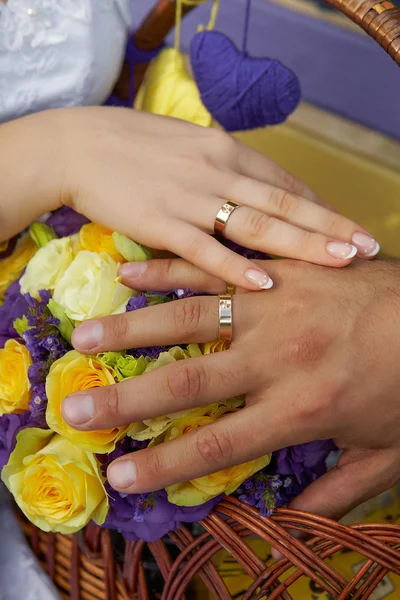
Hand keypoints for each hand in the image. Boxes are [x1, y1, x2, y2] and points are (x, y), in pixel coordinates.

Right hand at [1, 108, 378, 290]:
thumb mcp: (188, 145)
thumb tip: (254, 188)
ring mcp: (192, 197)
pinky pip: (207, 248)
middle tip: (367, 247)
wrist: (78, 146)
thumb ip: (224, 167)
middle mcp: (218, 171)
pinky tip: (267, 283)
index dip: (320, 207)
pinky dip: (238, 267)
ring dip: (302, 244)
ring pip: (257, 225)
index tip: (349, 227)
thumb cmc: (133, 146)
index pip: (285, 182)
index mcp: (226, 150)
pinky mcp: (162, 223)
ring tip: (340, 261)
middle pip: (285, 203)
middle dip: (330, 227)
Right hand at [65, 257, 399, 521]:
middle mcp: (277, 358)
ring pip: (189, 315)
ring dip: (132, 327)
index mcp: (299, 409)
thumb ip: (337, 490)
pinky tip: (129, 273)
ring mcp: (275, 307)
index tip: (117, 477)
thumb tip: (293, 525)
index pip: (216, 444)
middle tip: (73, 407)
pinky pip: (215, 268)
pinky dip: (169, 271)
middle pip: (186, 380)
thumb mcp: (387, 456)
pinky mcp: (280, 271)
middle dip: (125, 398)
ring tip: (84, 334)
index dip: (163, 465)